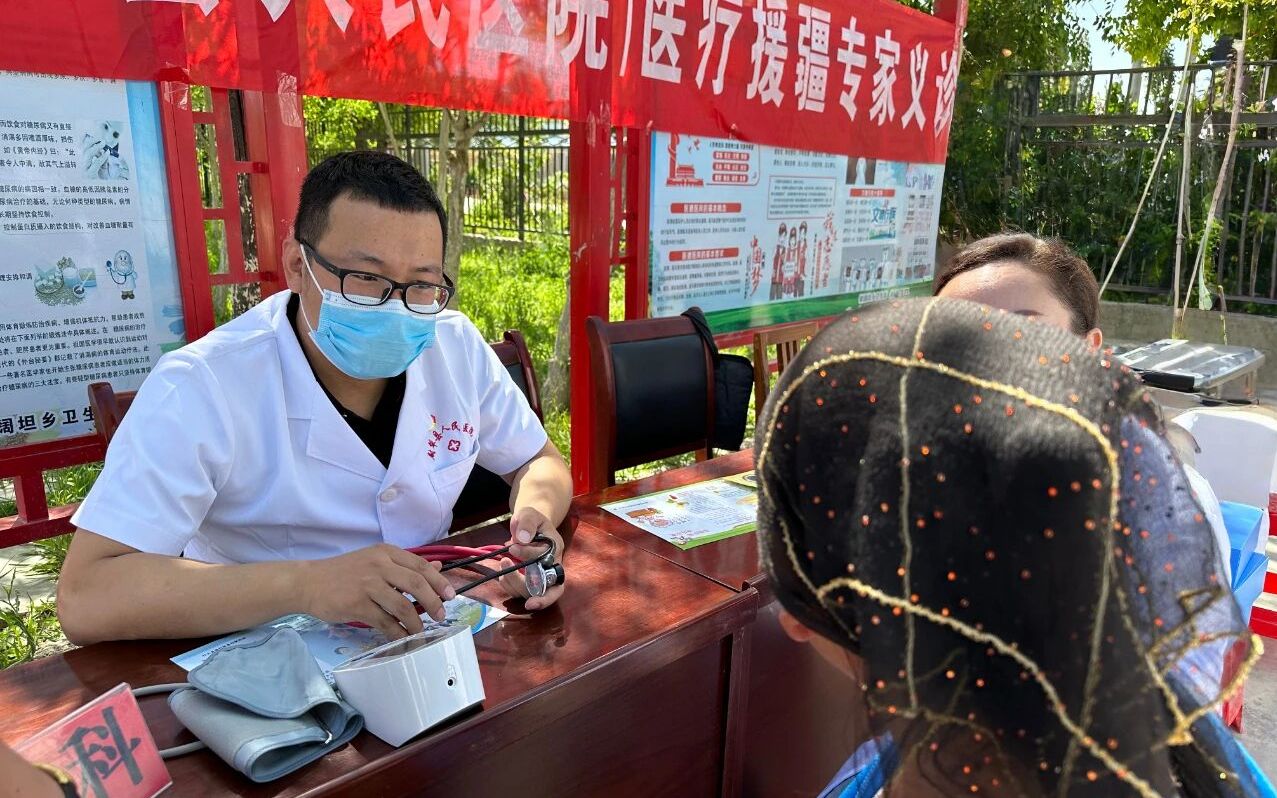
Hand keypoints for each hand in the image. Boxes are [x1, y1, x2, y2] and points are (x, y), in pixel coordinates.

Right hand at [301, 544, 455, 639]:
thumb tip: (437, 566)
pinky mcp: (357, 605)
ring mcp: (368, 585)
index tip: (450, 596)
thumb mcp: (374, 561)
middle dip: (433, 602)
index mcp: (386, 553)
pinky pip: (385, 621)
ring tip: (420, 631)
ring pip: (402, 605)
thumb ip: (404, 565)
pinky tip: (401, 637)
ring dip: (416, 622)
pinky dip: (397, 632)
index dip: (439, 582)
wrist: (307, 582)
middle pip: (416, 584)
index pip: (420, 566)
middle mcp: (379, 566)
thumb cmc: (343, 573)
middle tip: (440, 615)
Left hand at [497, 508, 564, 610]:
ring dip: (516, 585)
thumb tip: (522, 538)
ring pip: (533, 593)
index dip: (529, 555)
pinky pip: (520, 593)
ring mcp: (541, 577)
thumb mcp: (530, 514)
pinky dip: (509, 587)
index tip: (512, 546)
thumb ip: (527, 522)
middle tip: (523, 595)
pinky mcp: (529, 583)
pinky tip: (502, 575)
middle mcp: (552, 567)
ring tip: (503, 565)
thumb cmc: (531, 520)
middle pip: (550, 589)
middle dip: (537, 595)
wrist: (529, 525)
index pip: (547, 560)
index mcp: (556, 550)